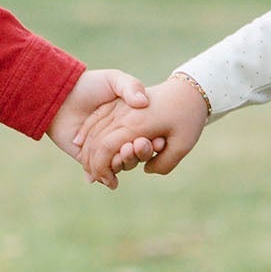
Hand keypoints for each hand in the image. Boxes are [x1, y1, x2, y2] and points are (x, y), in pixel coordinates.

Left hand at [47, 68, 152, 185]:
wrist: (59, 95)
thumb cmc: (88, 85)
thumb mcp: (114, 79)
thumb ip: (131, 86)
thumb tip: (143, 102)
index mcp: (132, 122)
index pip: (149, 137)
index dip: (156, 140)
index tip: (160, 138)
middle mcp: (121, 138)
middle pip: (138, 153)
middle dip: (142, 152)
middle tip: (141, 144)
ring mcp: (106, 151)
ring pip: (122, 165)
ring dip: (126, 162)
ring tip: (125, 152)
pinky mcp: (89, 160)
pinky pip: (102, 173)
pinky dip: (108, 175)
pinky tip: (112, 171)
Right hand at [75, 74, 209, 187]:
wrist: (190, 88)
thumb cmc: (189, 117)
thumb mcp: (184, 144)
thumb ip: (164, 163)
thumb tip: (146, 170)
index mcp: (138, 124)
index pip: (107, 148)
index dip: (103, 168)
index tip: (110, 183)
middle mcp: (124, 114)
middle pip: (97, 141)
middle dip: (93, 164)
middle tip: (99, 180)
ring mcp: (119, 106)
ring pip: (93, 129)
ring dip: (87, 150)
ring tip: (90, 167)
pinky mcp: (118, 102)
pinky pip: (96, 117)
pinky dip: (86, 132)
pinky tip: (80, 143)